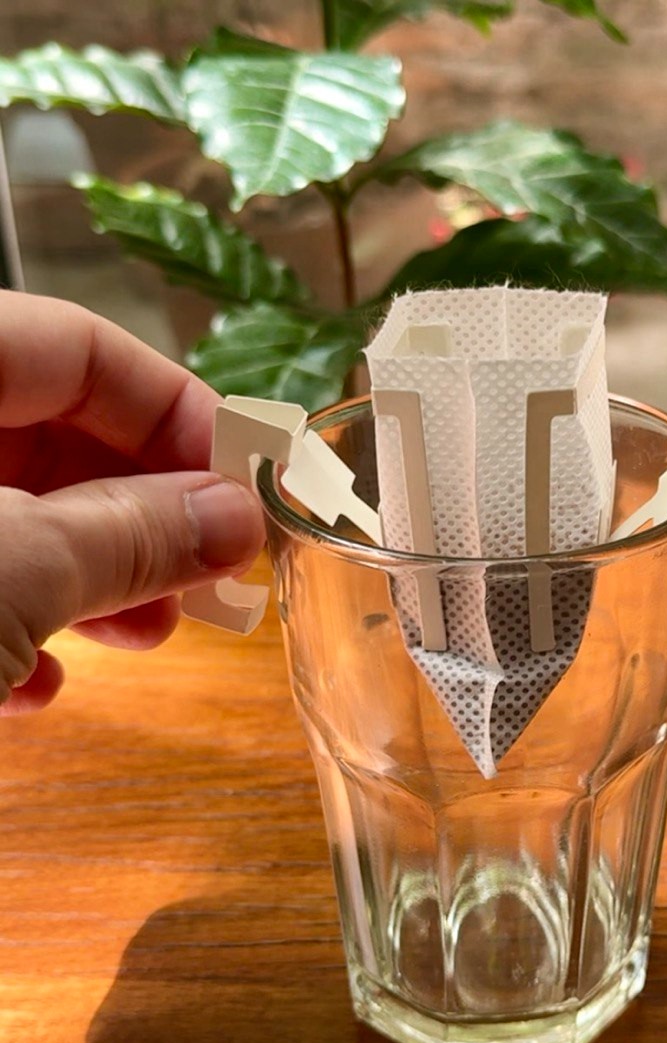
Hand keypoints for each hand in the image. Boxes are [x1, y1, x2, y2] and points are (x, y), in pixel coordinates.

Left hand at [0, 293, 264, 713]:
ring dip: (93, 574)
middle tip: (213, 575)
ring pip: (14, 508)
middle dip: (145, 511)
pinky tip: (36, 681)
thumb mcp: (11, 571)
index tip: (253, 490)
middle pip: (55, 431)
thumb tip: (238, 519)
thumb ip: (129, 535)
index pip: (84, 347)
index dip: (182, 413)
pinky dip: (11, 622)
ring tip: (145, 634)